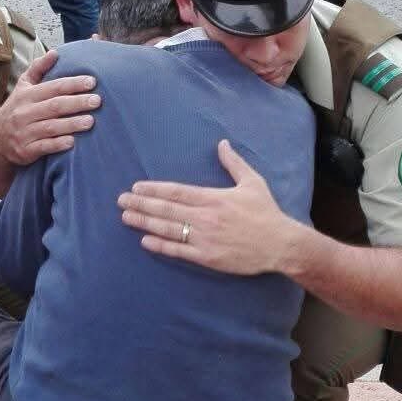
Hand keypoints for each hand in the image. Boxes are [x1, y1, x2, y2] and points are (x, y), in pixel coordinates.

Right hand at [0, 50, 100, 167]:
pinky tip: (73, 142)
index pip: (54, 87)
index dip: (73, 84)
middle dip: (77, 103)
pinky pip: (43, 147)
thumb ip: (39, 68)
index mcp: (28, 95)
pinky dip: (57, 144)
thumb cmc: (17, 108)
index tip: (92, 82)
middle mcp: (25, 112)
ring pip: (51, 127)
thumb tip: (55, 52)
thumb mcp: (23, 86)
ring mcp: (25, 132)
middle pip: (55, 106)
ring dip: (71, 124)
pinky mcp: (25, 150)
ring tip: (91, 121)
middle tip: (97, 101)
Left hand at [118, 140, 294, 274]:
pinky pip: (179, 251)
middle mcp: (206, 217)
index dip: (154, 190)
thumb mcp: (252, 182)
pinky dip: (161, 245)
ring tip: (126, 217)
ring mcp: (205, 238)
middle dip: (141, 204)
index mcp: (213, 198)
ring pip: (168, 229)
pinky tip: (145, 240)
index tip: (136, 188)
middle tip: (120, 201)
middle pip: (166, 209)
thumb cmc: (266, 212)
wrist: (280, 244)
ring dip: (144, 222)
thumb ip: (234, 163)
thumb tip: (222, 143)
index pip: (176, 192)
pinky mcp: (208, 257)